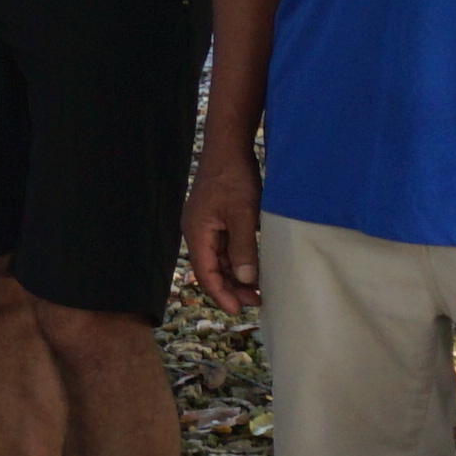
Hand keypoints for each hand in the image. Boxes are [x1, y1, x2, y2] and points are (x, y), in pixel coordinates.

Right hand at [183, 151, 264, 313]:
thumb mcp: (243, 214)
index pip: (205, 273)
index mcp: (197, 232)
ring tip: (258, 289)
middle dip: (232, 287)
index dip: (221, 294)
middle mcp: (197, 231)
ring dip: (236, 275)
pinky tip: (253, 266)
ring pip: (219, 259)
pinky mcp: (216, 217)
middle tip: (257, 302)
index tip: (238, 310)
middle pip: (211, 268)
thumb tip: (246, 279)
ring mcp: (206, 224)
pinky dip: (238, 259)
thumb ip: (243, 248)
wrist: (228, 145)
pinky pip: (224, 246)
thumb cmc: (233, 176)